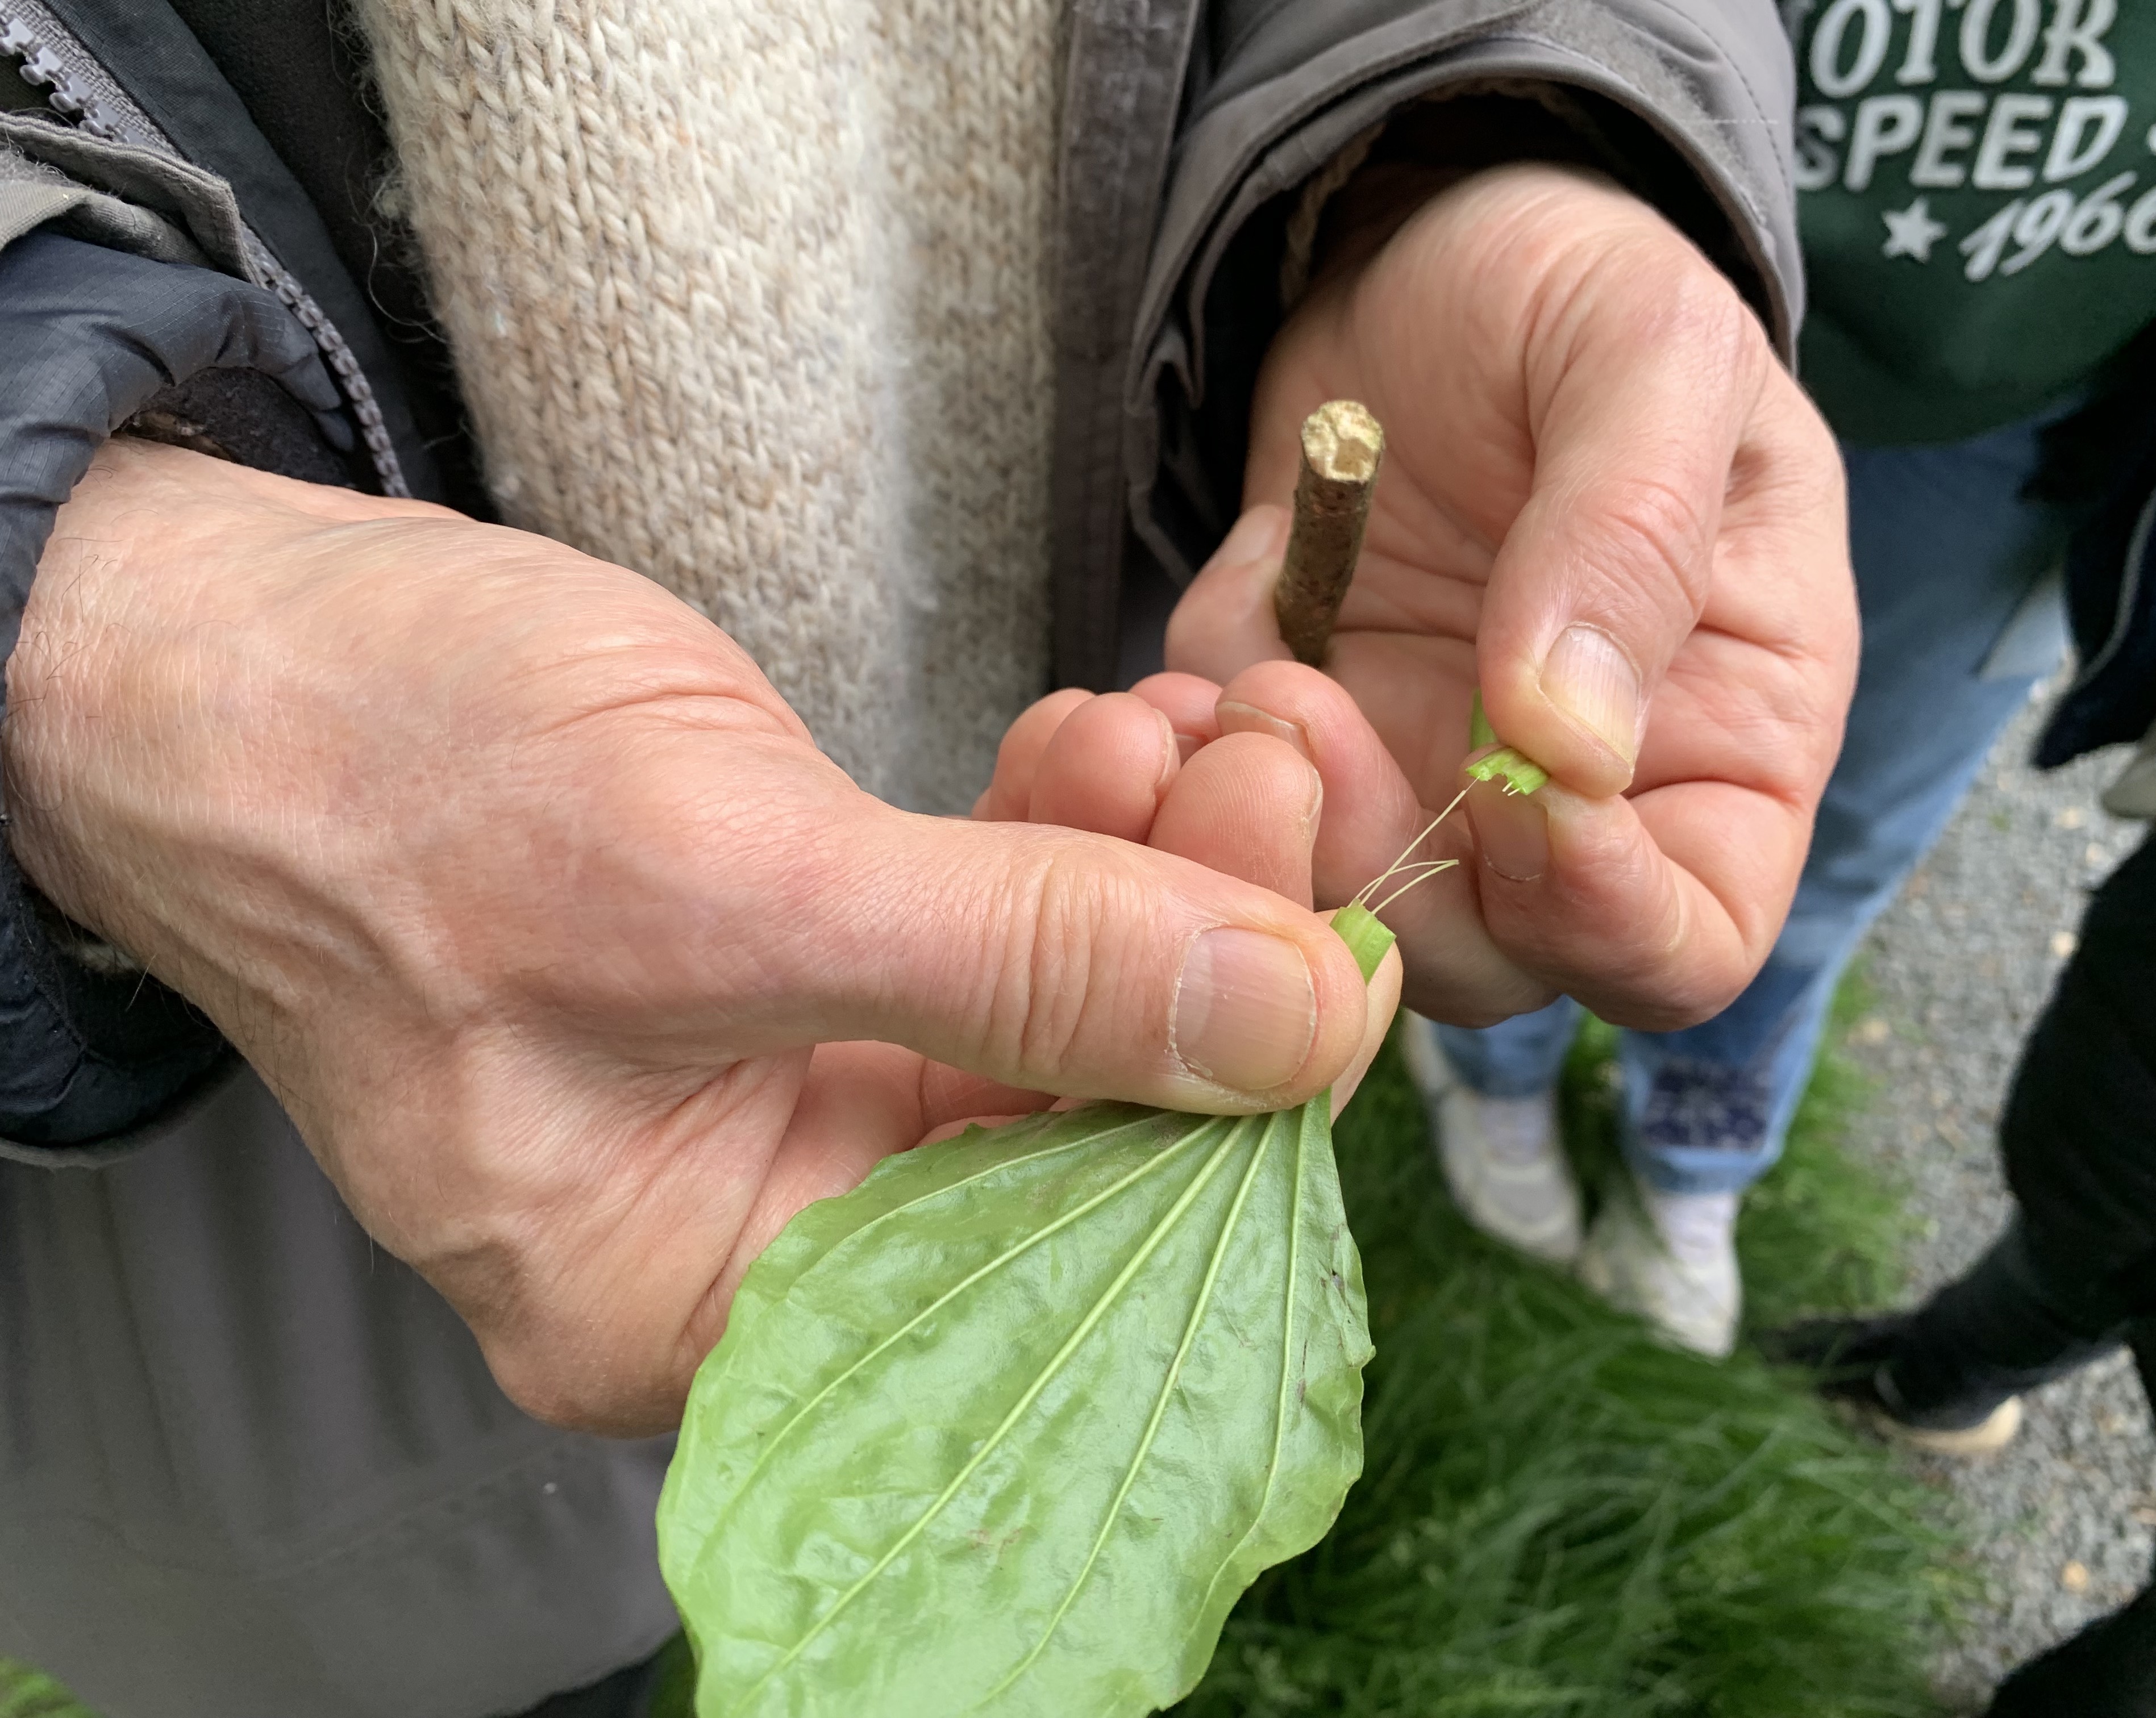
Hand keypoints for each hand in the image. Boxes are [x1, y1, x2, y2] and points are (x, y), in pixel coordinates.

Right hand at [5, 441, 1388, 1433]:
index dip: (1212, 1108)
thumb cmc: (379, 772)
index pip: (1035, 1263)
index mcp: (692, 1299)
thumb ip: (1017, 966)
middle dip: (1190, 950)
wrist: (210, 634)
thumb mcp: (714, 878)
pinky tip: (1110, 739)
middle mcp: (744, 1227)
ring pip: (1038, 1013)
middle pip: (1061, 1131)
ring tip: (1200, 732)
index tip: (1324, 942)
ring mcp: (767, 1094)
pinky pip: (977, 931)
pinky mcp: (786, 971)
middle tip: (1283, 778)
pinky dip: (1055, 833)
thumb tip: (1288, 1025)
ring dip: (1140, 868)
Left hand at [1166, 164, 1855, 1029]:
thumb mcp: (1648, 349)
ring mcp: (1416, 796)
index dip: (1604, 913)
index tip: (1511, 787)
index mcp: (1724, 745)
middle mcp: (1573, 813)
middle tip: (1298, 713)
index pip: (1687, 935)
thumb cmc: (1575, 292)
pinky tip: (1143, 697)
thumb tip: (1568, 746)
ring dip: (1253, 841)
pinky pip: (1212, 831)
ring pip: (1330, 925)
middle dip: (1383, 873)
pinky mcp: (1287, 761)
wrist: (1414, 252)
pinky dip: (1168, 788)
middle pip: (1491, 960)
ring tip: (1216, 693)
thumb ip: (1631, 537)